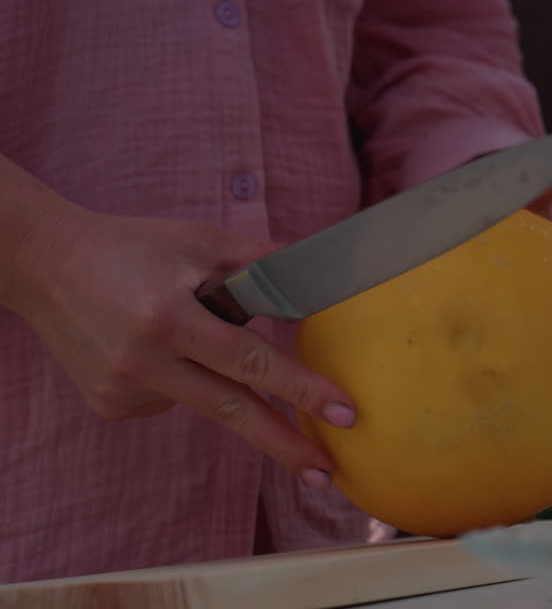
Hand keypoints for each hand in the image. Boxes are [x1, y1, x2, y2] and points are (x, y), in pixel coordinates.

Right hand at [6, 207, 356, 488]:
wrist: (44, 266)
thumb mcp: (200, 240)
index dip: (302, 390)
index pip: (251, 363)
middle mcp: (142, 361)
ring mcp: (123, 390)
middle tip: (326, 472)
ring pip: (204, 400)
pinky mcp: (111, 405)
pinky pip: (174, 399)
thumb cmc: (133, 246)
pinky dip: (183, 376)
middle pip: (231, 410)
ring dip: (219, 379)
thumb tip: (321, 281)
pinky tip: (152, 344)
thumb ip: (262, 263)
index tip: (345, 415)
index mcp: (168, 318)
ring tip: (174, 323)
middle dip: (285, 444)